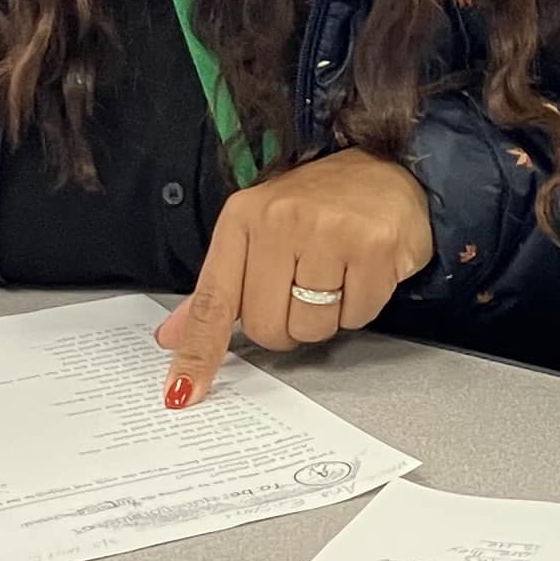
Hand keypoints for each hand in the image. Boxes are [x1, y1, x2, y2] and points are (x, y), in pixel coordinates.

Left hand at [157, 149, 437, 398]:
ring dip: (327, 317)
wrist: (386, 169)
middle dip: (288, 325)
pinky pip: (358, 316)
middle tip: (303, 291)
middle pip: (268, 328)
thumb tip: (172, 335)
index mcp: (243, 218)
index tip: (184, 392)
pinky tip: (364, 273)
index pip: (213, 301)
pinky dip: (361, 307)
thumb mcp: (257, 232)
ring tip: (338, 276)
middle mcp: (280, 221)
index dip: (199, 352)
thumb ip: (219, 288)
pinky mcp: (374, 246)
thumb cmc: (319, 204)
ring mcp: (329, 232)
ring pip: (313, 327)